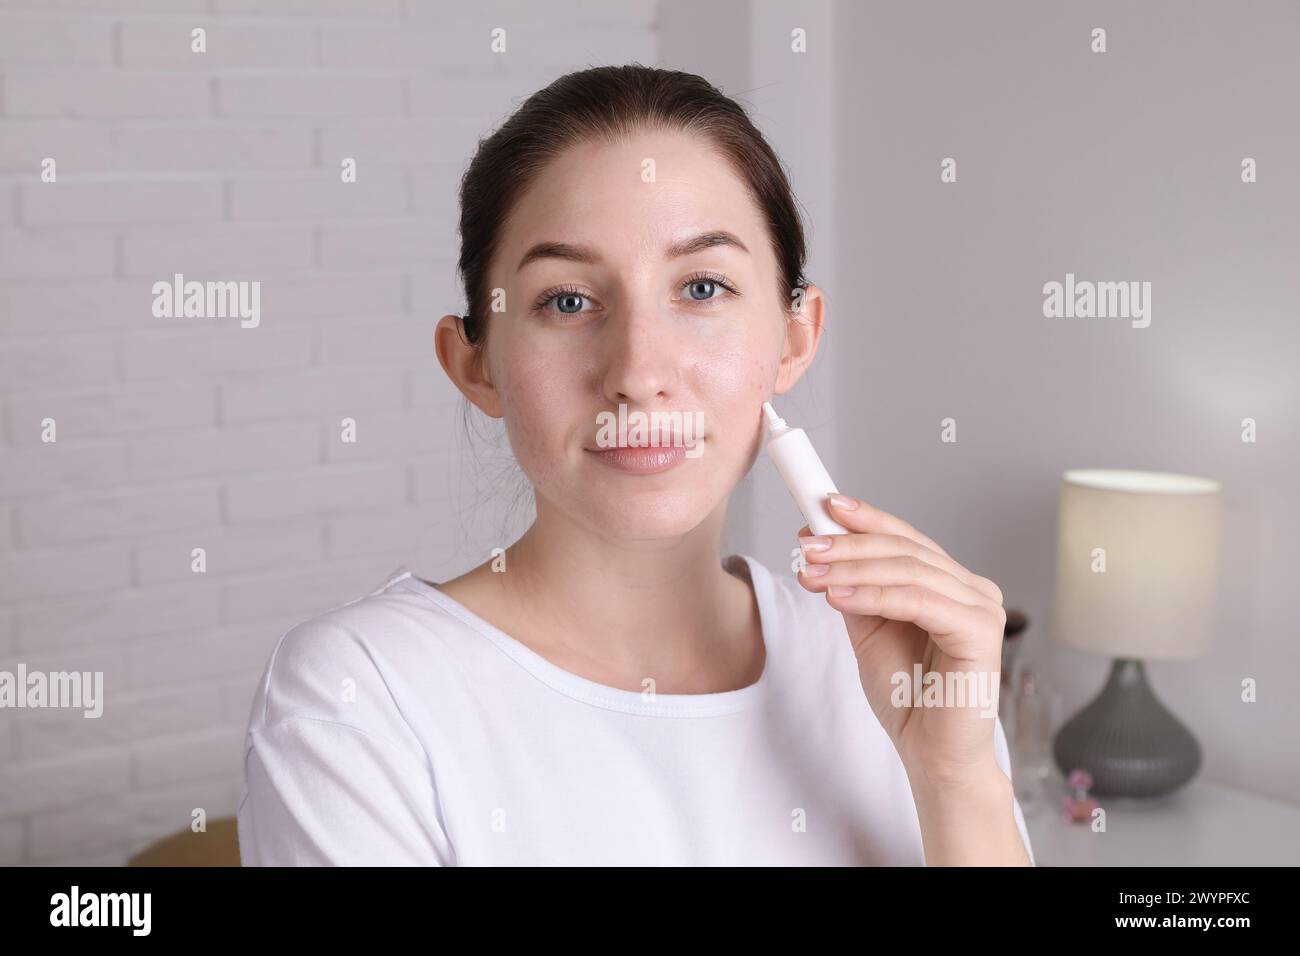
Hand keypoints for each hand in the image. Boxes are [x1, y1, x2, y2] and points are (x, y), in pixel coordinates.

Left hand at [795, 494, 1007, 791]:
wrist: (932, 754)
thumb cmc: (908, 696)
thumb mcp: (869, 631)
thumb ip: (854, 589)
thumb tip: (820, 545)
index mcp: (949, 583)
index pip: (905, 538)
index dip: (866, 519)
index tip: (823, 505)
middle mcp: (972, 589)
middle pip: (904, 549)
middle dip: (848, 544)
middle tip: (805, 546)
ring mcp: (982, 608)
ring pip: (908, 571)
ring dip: (852, 568)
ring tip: (809, 572)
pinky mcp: (981, 632)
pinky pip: (919, 601)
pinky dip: (874, 595)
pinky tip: (838, 596)